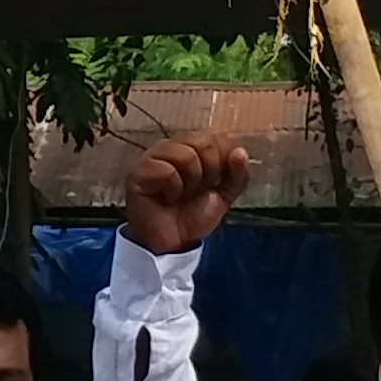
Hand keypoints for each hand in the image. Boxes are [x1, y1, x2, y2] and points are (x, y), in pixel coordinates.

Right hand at [124, 131, 248, 254]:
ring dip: (191, 182)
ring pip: (186, 155)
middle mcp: (171, 147)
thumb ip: (237, 175)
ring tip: (181, 195)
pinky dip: (173, 189)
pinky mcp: (139, 172)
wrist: (170, 244)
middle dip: (209, 171)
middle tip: (197, 190)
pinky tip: (166, 198)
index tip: (214, 182)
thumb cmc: (192, 217)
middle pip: (203, 142)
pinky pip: (167, 171)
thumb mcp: (223, 196)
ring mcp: (153, 157)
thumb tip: (240, 152)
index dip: (222, 161)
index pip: (216, 137)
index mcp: (191, 147)